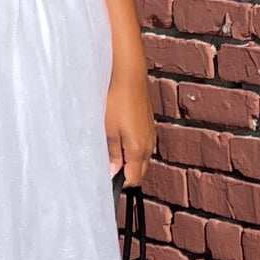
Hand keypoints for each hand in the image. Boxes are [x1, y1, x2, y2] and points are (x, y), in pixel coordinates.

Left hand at [106, 61, 156, 189]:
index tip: (107, 176)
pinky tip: (122, 138)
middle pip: (140, 172)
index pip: (133, 179)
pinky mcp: (149, 126)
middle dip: (127, 173)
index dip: (120, 182)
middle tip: (109, 165)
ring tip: (113, 150)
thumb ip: (113, 154)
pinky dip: (134, 149)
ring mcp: (151, 135)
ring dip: (130, 161)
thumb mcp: (109, 131)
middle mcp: (149, 145)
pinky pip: (144, 146)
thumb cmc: (117, 102)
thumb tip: (114, 172)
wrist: (130, 77)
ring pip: (143, 159)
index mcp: (138, 150)